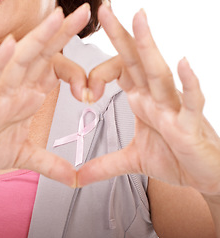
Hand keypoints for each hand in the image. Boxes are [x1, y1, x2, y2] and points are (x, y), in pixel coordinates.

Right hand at [0, 4, 91, 186]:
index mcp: (26, 97)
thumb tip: (72, 178)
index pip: (52, 73)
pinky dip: (0, 64)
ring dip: (37, 40)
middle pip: (40, 57)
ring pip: (19, 63)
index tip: (98, 60)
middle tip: (82, 12)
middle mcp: (14, 90)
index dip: (75, 65)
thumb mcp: (23, 156)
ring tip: (57, 18)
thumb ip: (48, 163)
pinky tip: (11, 46)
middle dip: (61, 35)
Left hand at [78, 2, 219, 194]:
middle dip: (120, 35)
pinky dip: (188, 84)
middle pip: (136, 61)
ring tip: (139, 20)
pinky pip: (190, 101)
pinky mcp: (190, 124)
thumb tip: (77, 176)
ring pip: (159, 73)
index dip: (98, 73)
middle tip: (105, 9)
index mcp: (143, 100)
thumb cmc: (175, 158)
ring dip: (149, 47)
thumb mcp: (132, 161)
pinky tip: (183, 64)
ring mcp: (174, 108)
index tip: (84, 89)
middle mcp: (157, 97)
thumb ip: (103, 165)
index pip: (120, 72)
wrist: (203, 177)